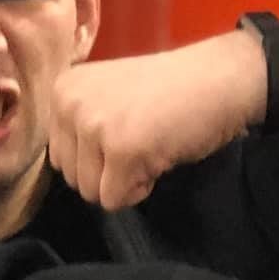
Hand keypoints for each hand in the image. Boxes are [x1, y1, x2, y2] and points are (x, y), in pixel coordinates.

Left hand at [48, 31, 266, 210]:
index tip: (127, 130)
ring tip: (150, 144)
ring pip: (90, 193)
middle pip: (71, 179)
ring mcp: (93, 127)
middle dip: (108, 172)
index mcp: (62, 90)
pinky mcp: (121, 151)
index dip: (96, 157)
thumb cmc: (169, 92)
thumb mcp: (107, 98)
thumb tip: (68, 172)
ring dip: (124, 181)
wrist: (219, 79)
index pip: (59, 157)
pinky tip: (159, 155)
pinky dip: (140, 189)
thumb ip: (79, 126)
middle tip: (142, 138)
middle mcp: (69, 104)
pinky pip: (115, 199)